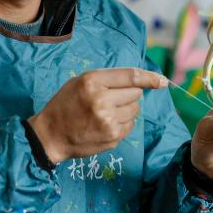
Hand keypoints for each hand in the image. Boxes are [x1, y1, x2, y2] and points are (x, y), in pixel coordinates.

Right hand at [28, 67, 166, 164]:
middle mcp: (102, 100)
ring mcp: (108, 121)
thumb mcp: (80, 82)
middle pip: (135, 93)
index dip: (150, 78)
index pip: (131, 76)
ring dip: (126, 109)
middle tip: (109, 99)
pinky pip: (130, 125)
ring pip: (135, 110)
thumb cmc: (66, 104)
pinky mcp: (112, 137)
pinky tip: (105, 124)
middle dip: (127, 95)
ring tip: (106, 113)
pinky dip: (122, 123)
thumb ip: (108, 79)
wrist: (50, 135)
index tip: (162, 81)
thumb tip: (142, 81)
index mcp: (92, 82)